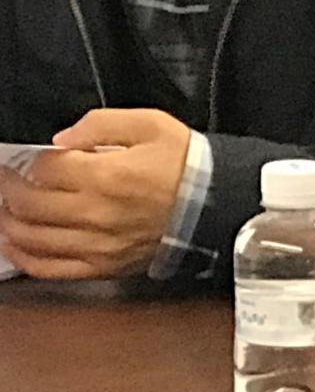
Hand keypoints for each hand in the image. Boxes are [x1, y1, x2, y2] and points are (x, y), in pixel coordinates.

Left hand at [0, 109, 192, 279]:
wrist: (217, 206)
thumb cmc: (187, 165)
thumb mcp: (151, 125)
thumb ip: (101, 124)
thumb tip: (62, 140)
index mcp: (105, 175)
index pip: (45, 169)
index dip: (31, 161)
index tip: (29, 158)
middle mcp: (94, 213)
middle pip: (28, 203)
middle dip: (10, 188)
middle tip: (8, 179)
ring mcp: (95, 244)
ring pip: (30, 237)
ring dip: (8, 220)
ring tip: (7, 208)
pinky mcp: (101, 267)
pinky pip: (49, 268)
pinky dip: (23, 257)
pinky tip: (14, 243)